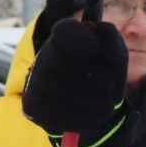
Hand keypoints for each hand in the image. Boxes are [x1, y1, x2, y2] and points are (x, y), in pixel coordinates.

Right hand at [21, 18, 133, 146]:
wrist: (81, 101)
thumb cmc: (99, 71)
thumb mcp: (112, 53)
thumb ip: (112, 40)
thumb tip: (103, 28)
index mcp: (61, 36)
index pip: (64, 31)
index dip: (80, 38)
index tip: (95, 47)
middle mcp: (43, 57)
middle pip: (67, 66)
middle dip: (98, 78)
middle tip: (110, 84)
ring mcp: (34, 83)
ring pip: (65, 94)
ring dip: (96, 101)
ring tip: (107, 101)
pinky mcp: (33, 108)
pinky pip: (62, 115)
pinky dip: (88, 117)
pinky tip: (96, 112)